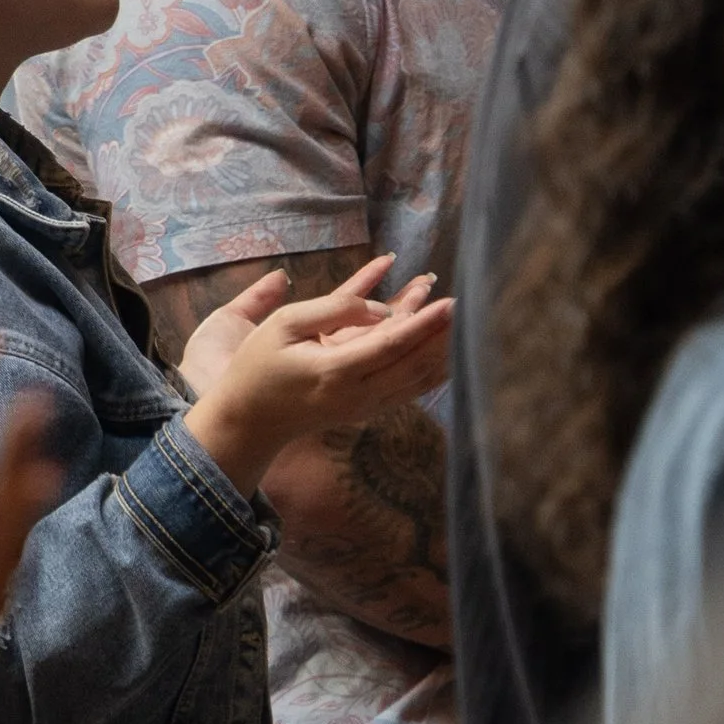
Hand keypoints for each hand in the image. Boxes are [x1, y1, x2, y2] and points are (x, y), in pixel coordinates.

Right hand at [183, 256, 451, 493]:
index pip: (392, 344)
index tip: (453, 302)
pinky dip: (433, 372)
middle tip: (474, 307)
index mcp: (335, 370)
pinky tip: (450, 355)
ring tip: (470, 327)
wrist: (249, 421)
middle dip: (445, 335)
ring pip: (417, 380)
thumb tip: (380, 308)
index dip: (426, 323)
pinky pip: (409, 390)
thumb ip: (333, 309)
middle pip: (415, 364)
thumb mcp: (284, 324)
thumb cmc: (258, 365)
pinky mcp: (367, 410)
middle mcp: (357, 394)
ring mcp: (365, 406)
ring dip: (444, 353)